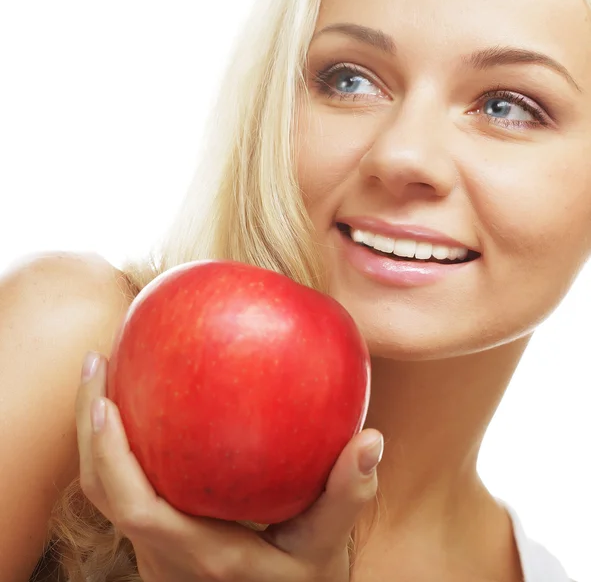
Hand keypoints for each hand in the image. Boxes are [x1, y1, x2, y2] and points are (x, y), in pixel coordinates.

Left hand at [76, 352, 382, 581]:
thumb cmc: (304, 581)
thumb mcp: (330, 542)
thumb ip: (349, 493)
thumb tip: (372, 439)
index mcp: (203, 555)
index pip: (136, 508)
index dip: (111, 456)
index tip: (105, 399)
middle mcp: (166, 556)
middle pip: (101, 493)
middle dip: (87, 427)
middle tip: (98, 359)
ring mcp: (156, 551)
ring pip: (104, 493)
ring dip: (95, 434)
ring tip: (105, 373)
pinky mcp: (159, 541)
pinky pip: (125, 489)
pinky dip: (116, 447)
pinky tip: (139, 405)